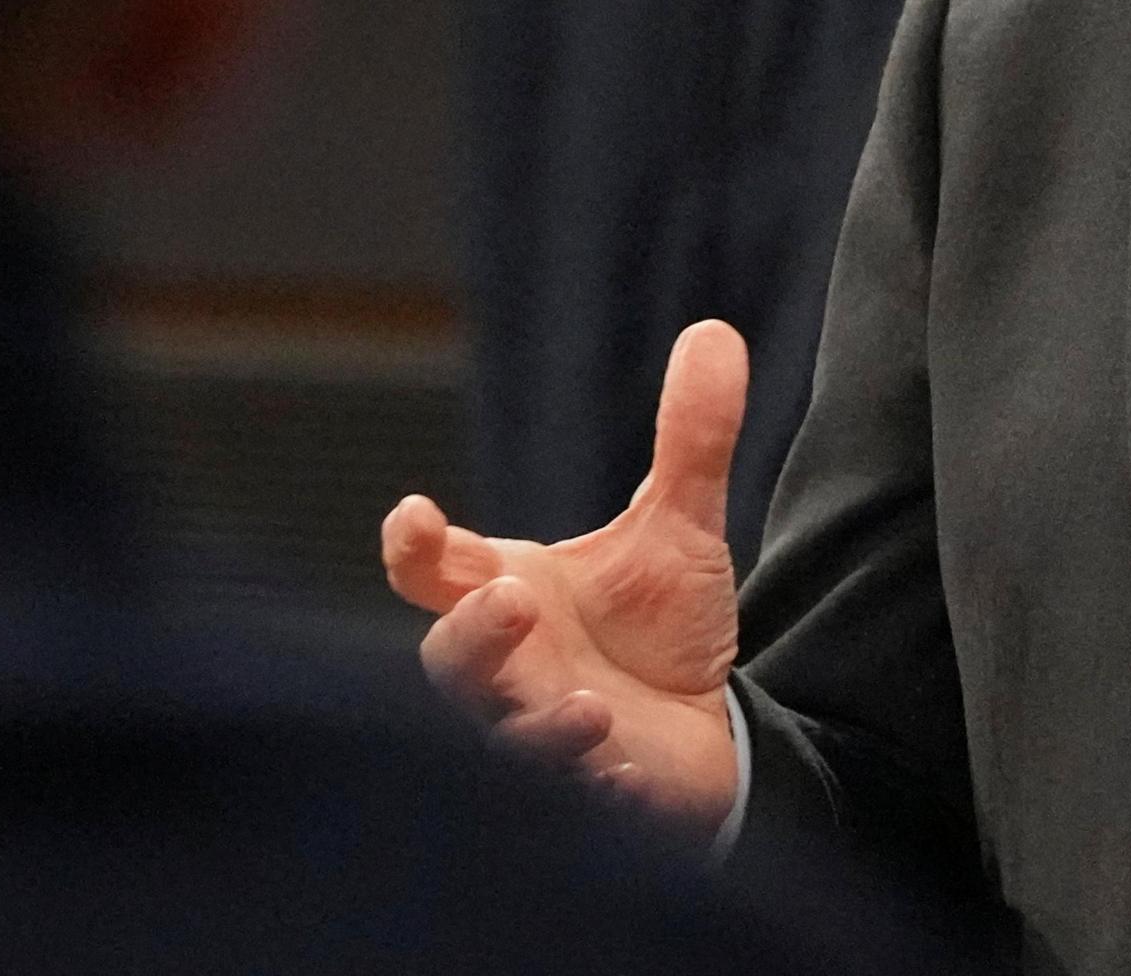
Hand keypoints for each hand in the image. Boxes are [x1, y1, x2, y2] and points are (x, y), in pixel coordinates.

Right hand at [381, 320, 748, 829]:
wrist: (703, 727)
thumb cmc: (657, 627)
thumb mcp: (681, 528)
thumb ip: (691, 439)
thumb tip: (716, 333)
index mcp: (509, 596)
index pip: (435, 571)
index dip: (414, 547)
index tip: (413, 515)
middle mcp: (511, 668)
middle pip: (451, 662)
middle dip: (471, 637)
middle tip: (509, 601)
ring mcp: (544, 732)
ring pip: (506, 736)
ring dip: (537, 723)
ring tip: (586, 706)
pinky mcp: (592, 788)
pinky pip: (580, 797)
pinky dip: (599, 785)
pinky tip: (628, 769)